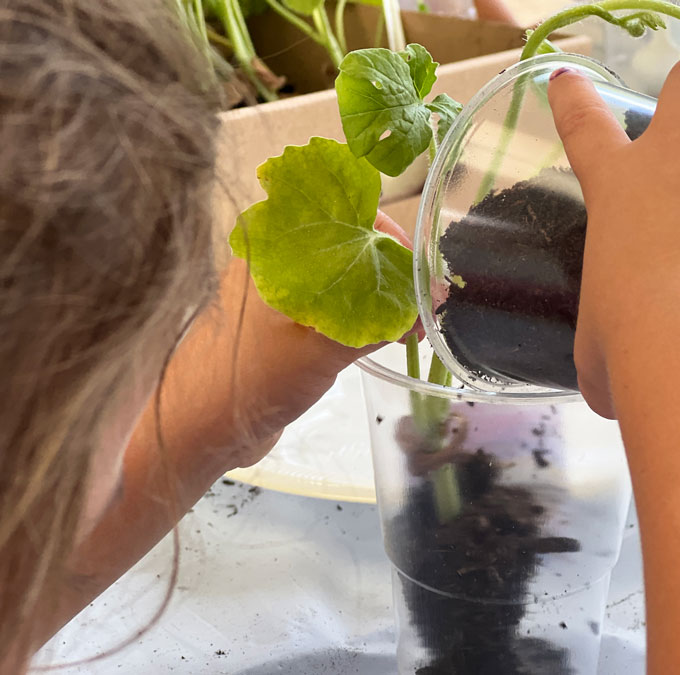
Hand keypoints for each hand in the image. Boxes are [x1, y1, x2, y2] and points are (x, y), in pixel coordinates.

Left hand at [158, 211, 412, 470]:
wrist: (198, 429)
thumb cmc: (249, 380)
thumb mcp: (323, 347)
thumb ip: (379, 318)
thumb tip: (433, 296)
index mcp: (275, 245)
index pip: (344, 213)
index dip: (389, 237)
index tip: (417, 274)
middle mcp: (276, 258)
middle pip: (349, 244)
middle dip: (392, 272)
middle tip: (422, 308)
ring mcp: (279, 290)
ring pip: (344, 277)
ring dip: (380, 298)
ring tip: (411, 329)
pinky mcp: (282, 320)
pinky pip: (333, 304)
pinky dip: (363, 316)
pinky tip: (386, 337)